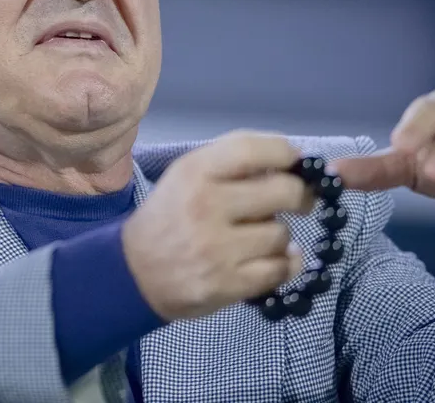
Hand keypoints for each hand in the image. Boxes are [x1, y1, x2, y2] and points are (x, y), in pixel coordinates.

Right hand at [122, 132, 313, 321]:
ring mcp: (216, 248)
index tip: (297, 161)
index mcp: (195, 172)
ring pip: (282, 234)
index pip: (253, 150)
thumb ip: (232, 163)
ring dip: (279, 236)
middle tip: (300, 201)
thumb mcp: (188, 176)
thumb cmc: (170, 215)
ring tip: (261, 238)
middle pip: (284, 191)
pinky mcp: (226, 284)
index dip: (286, 152)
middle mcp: (206, 205)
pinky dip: (284, 264)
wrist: (134, 271)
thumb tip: (292, 162)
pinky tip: (273, 260)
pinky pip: (280, 269)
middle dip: (300, 195)